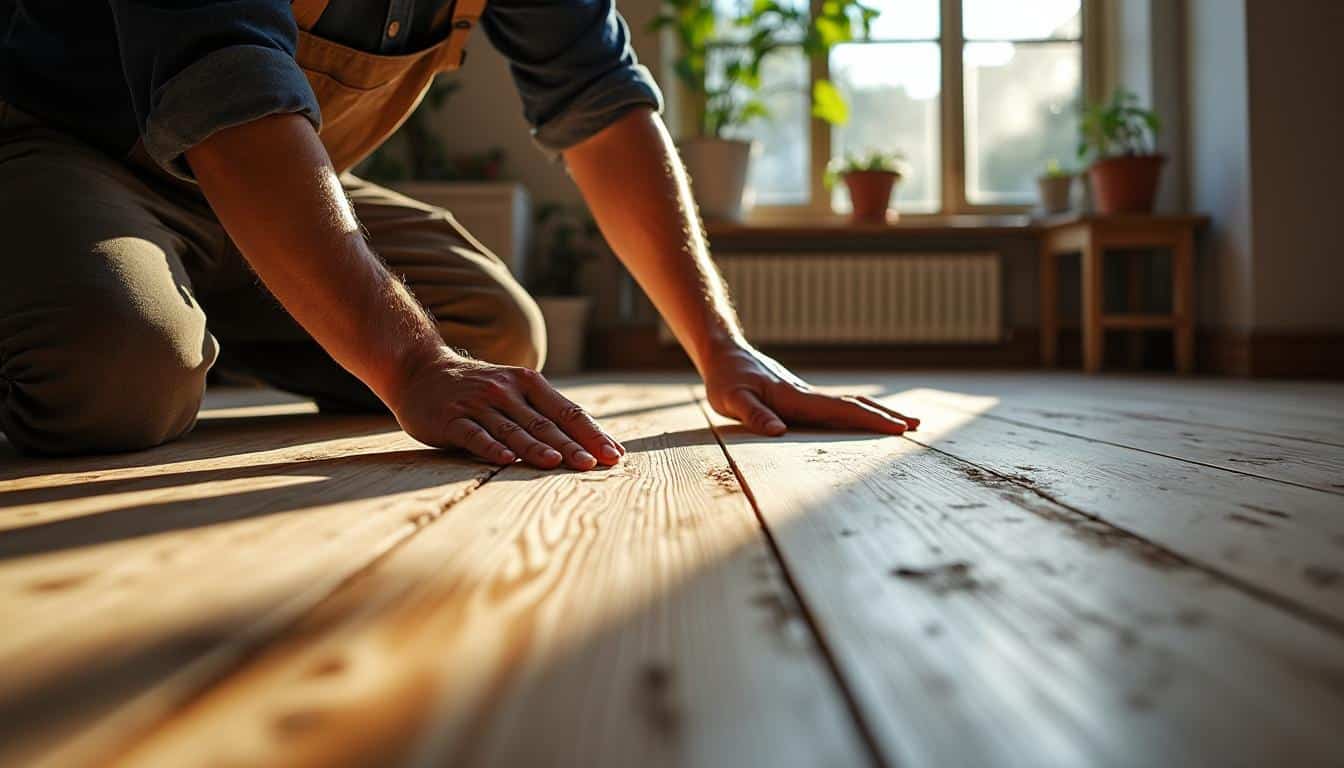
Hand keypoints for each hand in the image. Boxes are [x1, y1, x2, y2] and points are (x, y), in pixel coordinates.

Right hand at [388, 350, 623, 469]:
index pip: (567, 411)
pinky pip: (473, 435)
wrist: (421, 371)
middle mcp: (505, 391)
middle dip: (573, 445)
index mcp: (528, 383)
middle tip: (595, 464)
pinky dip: (490, 448)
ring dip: (537, 448)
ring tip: (559, 463)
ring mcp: (477, 405)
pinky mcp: (450, 419)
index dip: (591, 433)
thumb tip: (587, 442)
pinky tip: (505, 460)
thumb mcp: (513, 390)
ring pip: (513, 430)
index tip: (614, 454)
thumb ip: (544, 412)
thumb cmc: (478, 390)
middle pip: (545, 423)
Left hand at [702, 343, 919, 436]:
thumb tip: (778, 432)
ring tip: (905, 422)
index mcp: (795, 398)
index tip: (898, 428)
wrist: (725, 354)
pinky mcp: (801, 397)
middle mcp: (807, 395)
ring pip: (848, 405)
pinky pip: (836, 407)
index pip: (840, 410)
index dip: (870, 420)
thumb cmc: (725, 379)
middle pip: (854, 405)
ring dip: (877, 413)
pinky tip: (866, 419)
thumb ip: (753, 415)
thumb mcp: (731, 400)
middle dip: (885, 416)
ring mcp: (807, 395)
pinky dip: (857, 413)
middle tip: (917, 425)